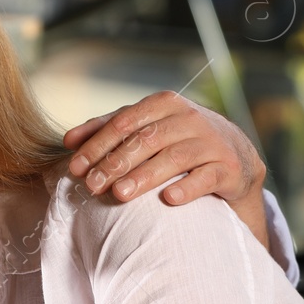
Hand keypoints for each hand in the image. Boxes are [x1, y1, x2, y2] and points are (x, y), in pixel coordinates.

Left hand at [63, 91, 268, 245]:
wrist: (235, 157)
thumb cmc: (178, 140)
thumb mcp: (146, 128)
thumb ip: (109, 129)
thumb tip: (68, 141)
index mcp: (164, 103)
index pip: (124, 122)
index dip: (97, 145)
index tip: (75, 168)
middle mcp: (189, 118)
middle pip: (145, 140)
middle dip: (114, 164)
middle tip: (92, 186)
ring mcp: (211, 142)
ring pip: (173, 158)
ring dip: (143, 177)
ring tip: (119, 194)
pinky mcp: (228, 167)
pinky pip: (206, 177)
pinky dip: (187, 187)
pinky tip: (167, 199)